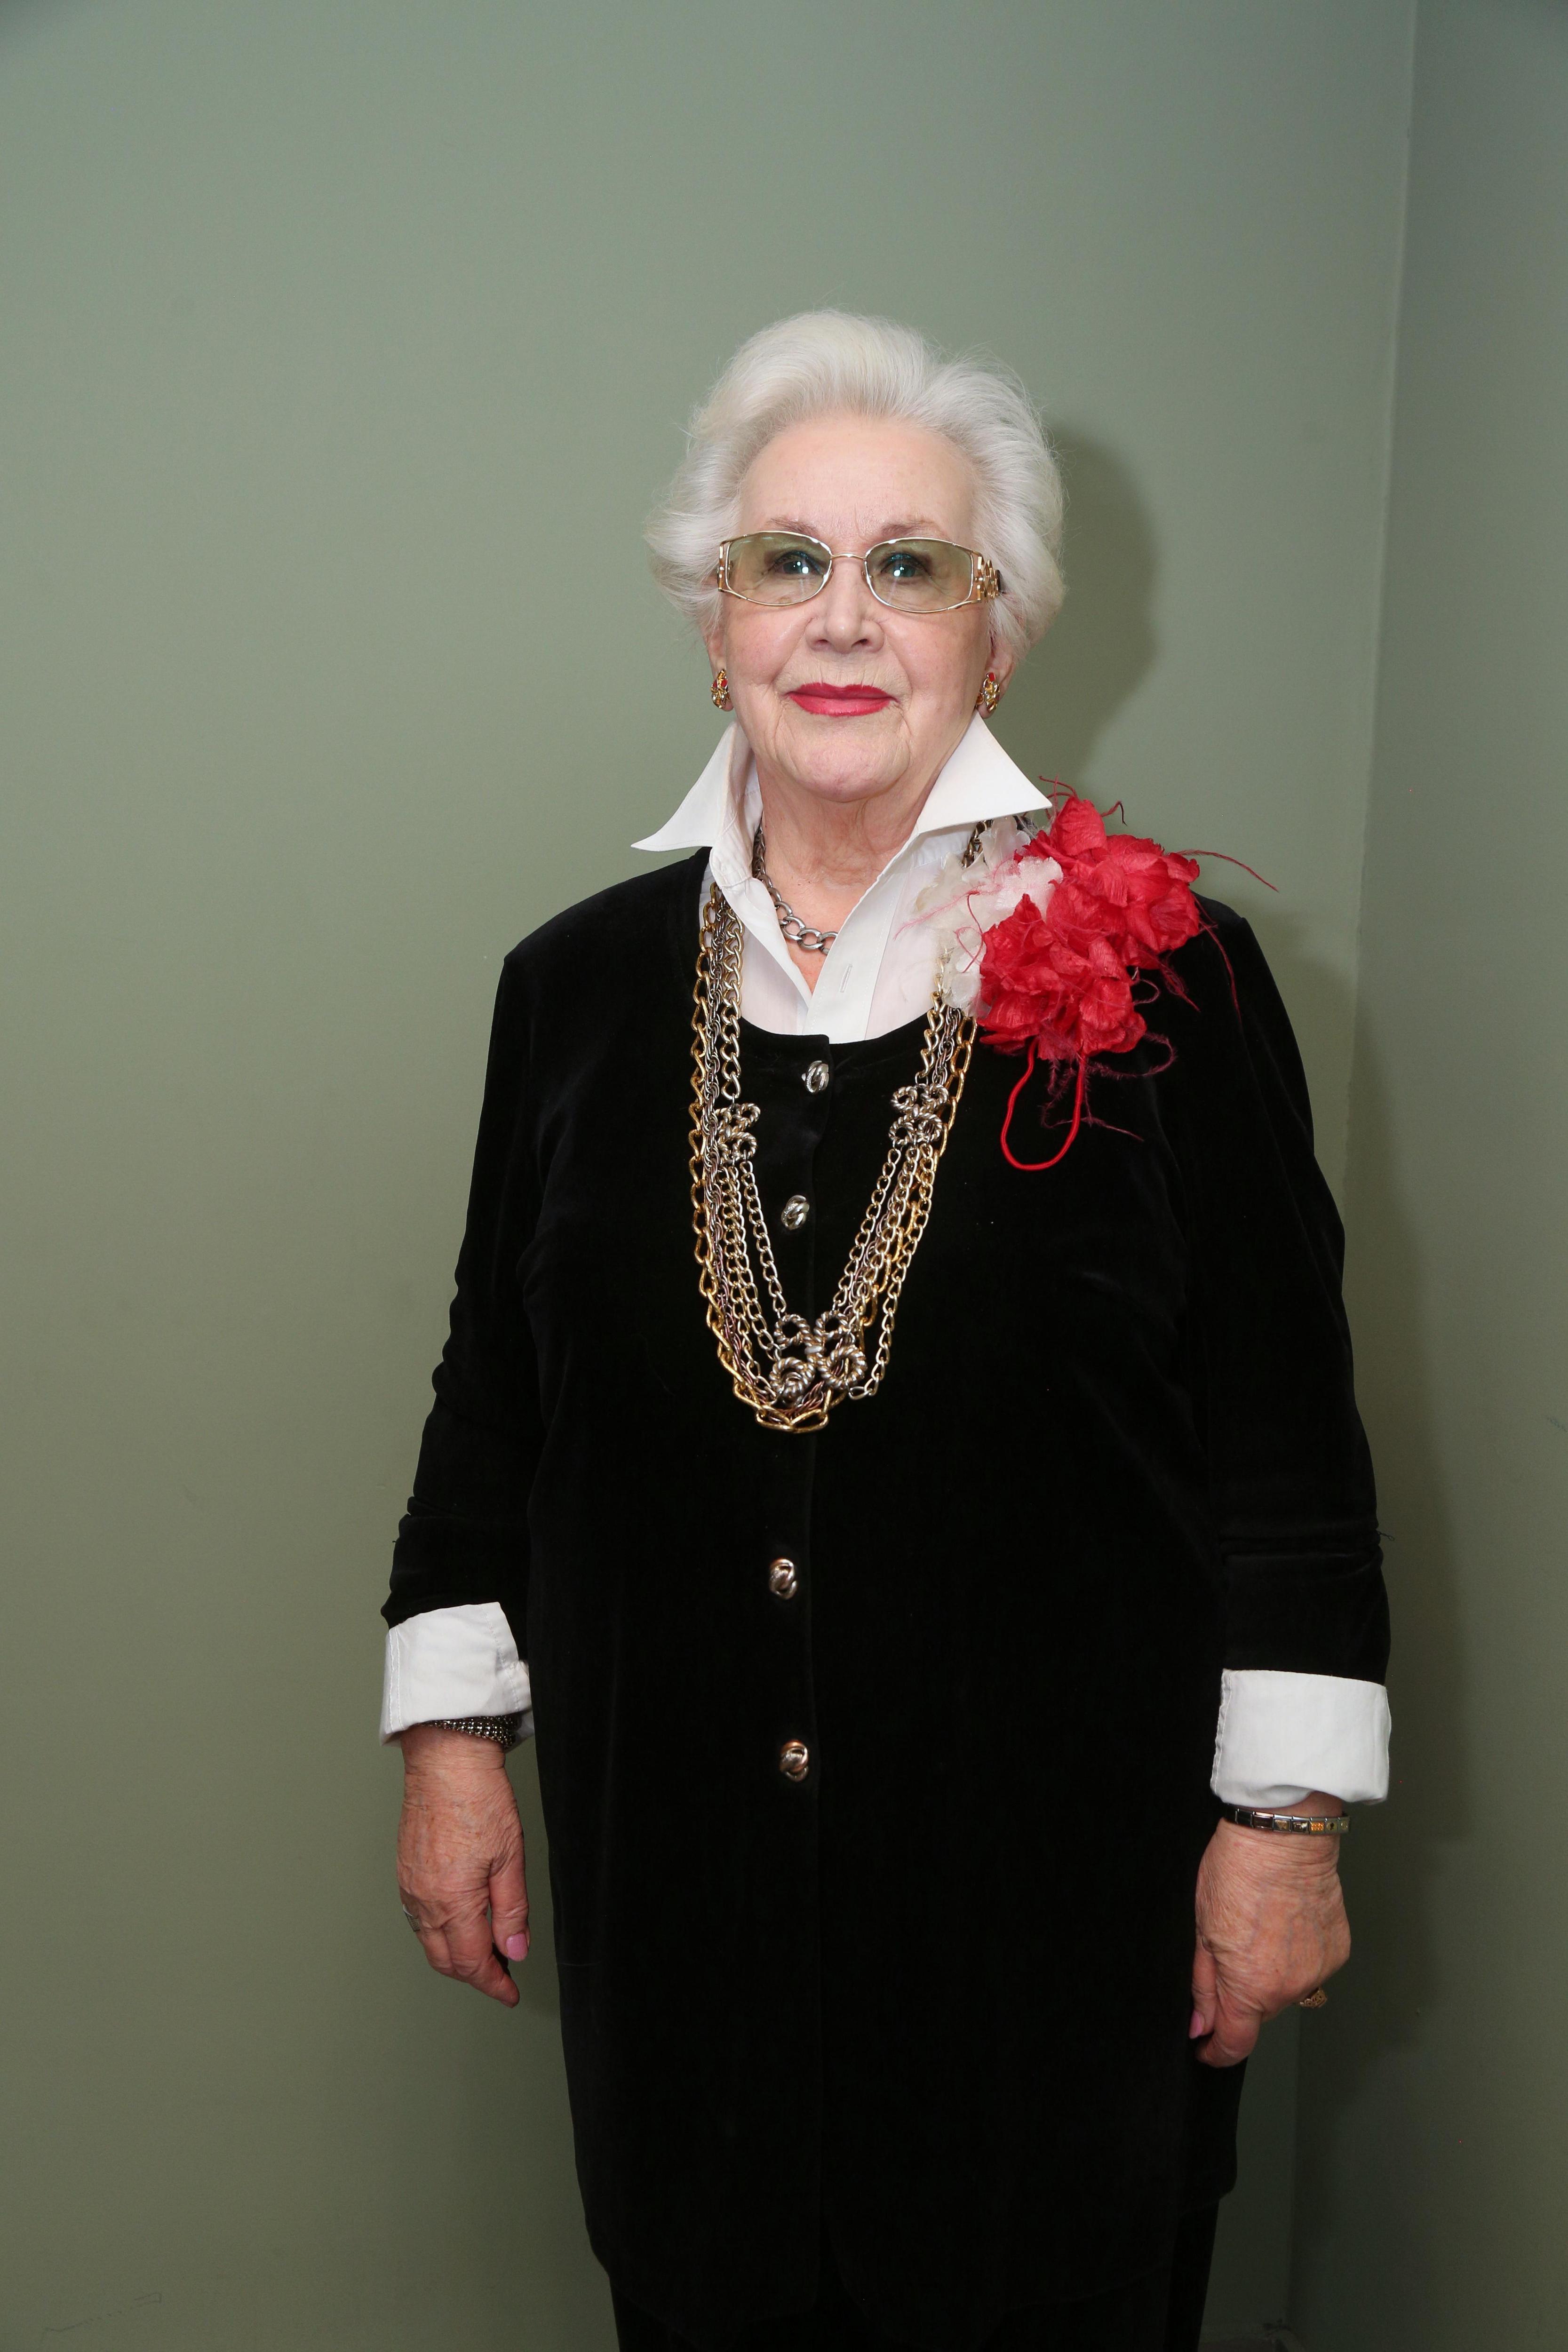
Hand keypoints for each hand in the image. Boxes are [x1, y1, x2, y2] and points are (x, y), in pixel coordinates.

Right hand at [395, 1724, 529, 2006]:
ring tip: (488, 1951)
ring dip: (457, 1956)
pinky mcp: (404, 1874)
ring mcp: (410, 1887)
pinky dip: (441, 1934)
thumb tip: (516, 1951)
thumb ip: (512, 1909)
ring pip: (431, 1943)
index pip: (473, 1962)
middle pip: (447, 1961)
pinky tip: (461, 1924)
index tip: (510, 1993)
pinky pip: (419, 1921)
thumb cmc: (479, 1797)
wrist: (445, 1759)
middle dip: (475, 1975)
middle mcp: (424, 1900)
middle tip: (503, 1975)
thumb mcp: (510, 1856)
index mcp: (452, 1900)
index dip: (494, 1984)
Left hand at [1190, 1796, 1350, 2066]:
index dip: (1216, 2051)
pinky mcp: (1338, 1952)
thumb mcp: (1202, 1927)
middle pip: (1259, 2012)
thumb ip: (1204, 1984)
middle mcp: (1290, 1988)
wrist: (1285, 1835)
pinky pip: (1310, 1968)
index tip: (1205, 2047)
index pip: (1235, 2043)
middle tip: (1228, 1949)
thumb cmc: (1239, 1870)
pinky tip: (1285, 1923)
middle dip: (1240, 1996)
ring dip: (1271, 1974)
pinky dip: (1296, 1956)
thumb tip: (1200, 2025)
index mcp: (1250, 1986)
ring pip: (1286, 1989)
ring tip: (1260, 1929)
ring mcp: (1318, 1970)